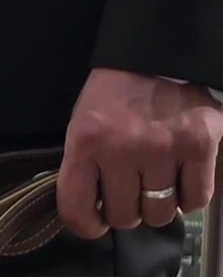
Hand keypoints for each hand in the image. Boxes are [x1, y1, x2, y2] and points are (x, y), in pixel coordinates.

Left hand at [58, 69, 222, 239]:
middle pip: (124, 218)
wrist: (158, 51)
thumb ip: (83, 170)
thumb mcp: (84, 126)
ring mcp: (164, 146)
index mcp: (87, 141)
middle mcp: (124, 147)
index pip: (76, 211)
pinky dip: (190, 195)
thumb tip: (93, 216)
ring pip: (160, 214)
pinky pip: (196, 198)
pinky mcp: (200, 142)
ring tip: (158, 180)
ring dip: (159, 204)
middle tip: (133, 188)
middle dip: (127, 208)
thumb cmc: (117, 95)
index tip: (96, 220)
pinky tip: (182, 176)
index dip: (87, 225)